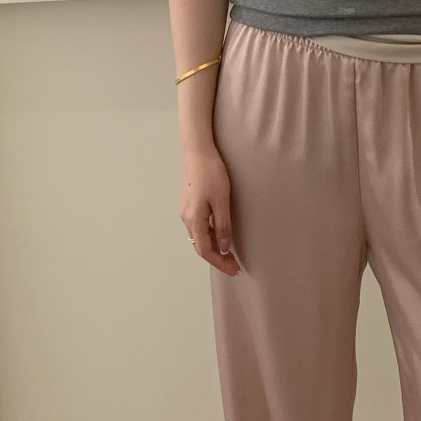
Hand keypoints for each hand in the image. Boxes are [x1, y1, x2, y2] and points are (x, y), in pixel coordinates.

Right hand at [180, 143, 239, 274]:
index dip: (220, 263)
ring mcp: (186, 210)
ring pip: (198, 237)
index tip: (234, 270)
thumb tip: (224, 248)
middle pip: (200, 246)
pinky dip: (208, 236)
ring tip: (229, 253)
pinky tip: (219, 234)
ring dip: (213, 248)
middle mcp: (186, 218)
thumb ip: (222, 226)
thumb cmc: (210, 173)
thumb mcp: (221, 201)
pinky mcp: (189, 202)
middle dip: (217, 258)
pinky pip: (198, 227)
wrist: (197, 150)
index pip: (205, 251)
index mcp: (194, 219)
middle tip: (234, 265)